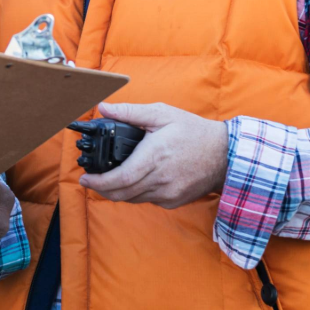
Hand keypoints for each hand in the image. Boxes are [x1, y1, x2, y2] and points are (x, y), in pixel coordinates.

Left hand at [77, 102, 227, 208]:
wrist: (224, 154)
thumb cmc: (193, 132)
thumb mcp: (162, 114)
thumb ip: (130, 112)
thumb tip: (104, 108)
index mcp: (154, 156)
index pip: (119, 178)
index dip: (98, 182)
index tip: (85, 179)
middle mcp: (159, 179)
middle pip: (121, 193)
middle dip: (101, 189)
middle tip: (91, 181)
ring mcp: (167, 193)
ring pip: (132, 199)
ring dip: (118, 192)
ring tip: (110, 179)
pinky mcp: (173, 201)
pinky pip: (147, 200)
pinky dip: (136, 193)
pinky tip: (136, 180)